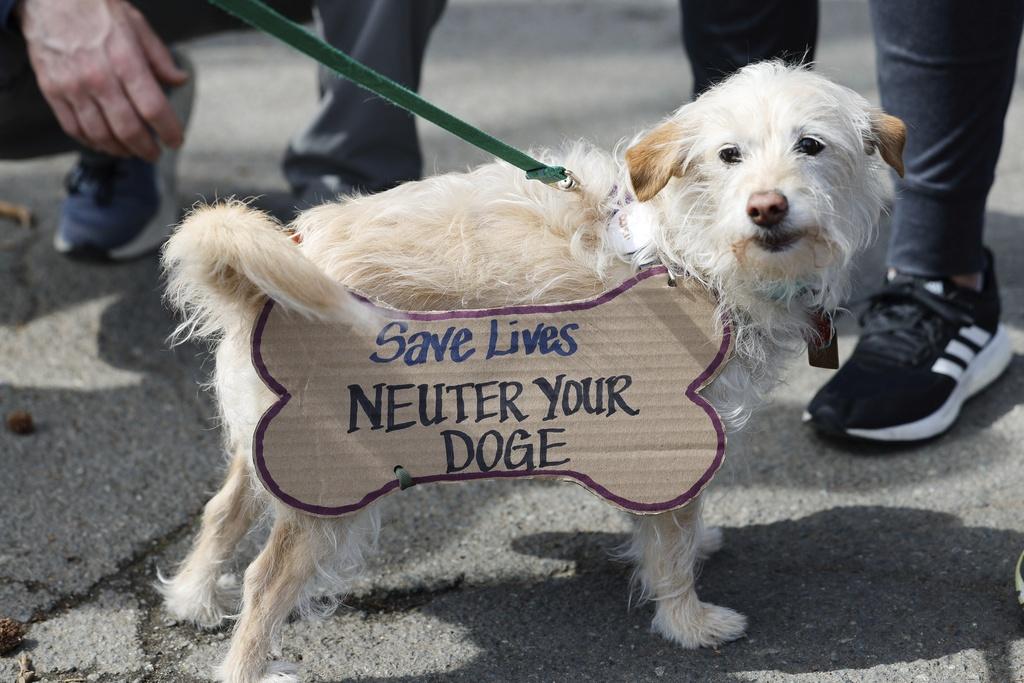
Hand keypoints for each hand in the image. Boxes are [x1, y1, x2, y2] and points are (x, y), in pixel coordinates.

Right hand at [17, 0, 188, 160]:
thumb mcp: (136, 25)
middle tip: (155, 154)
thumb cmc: (96, 8)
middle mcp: (98, 77)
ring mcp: (73, 86)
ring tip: (132, 151)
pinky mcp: (52, 90)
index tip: (176, 141)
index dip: (169, 131)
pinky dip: (92, 142)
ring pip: (100, 134)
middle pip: (128, 129)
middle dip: (147, 149)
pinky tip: (105, 144)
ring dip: (121, 150)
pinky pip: (73, 127)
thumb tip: (180, 81)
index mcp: (125, 60)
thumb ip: (160, 58)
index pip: (153, 108)